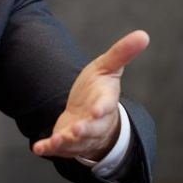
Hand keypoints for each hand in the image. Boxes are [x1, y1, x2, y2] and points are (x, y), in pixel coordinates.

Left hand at [32, 30, 149, 160]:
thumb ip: (122, 53)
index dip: (103, 108)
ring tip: (57, 139)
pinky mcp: (65, 143)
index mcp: (104, 102)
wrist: (89, 115)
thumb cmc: (98, 90)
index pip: (106, 105)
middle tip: (77, 129)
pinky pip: (57, 148)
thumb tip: (144, 34)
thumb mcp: (108, 68)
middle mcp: (94, 122)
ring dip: (66, 141)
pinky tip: (38, 148)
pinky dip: (48, 148)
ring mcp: (80, 135)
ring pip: (76, 142)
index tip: (98, 109)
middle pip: (92, 129)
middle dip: (85, 130)